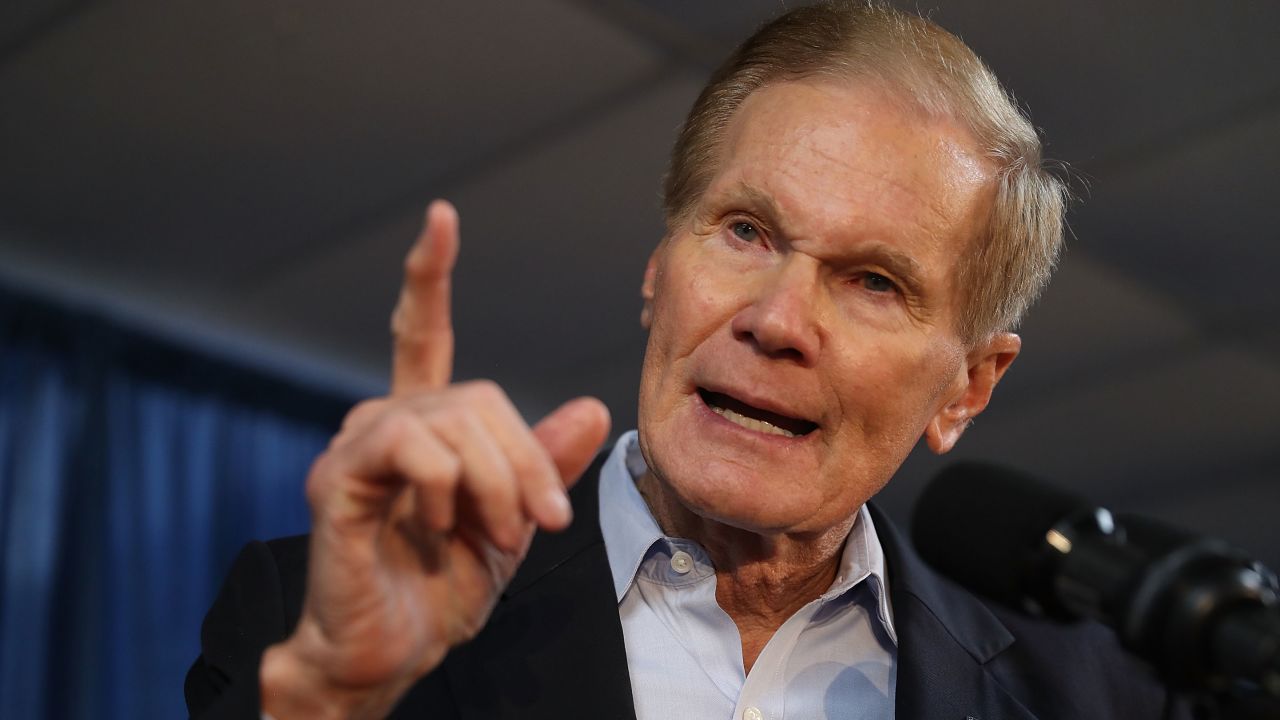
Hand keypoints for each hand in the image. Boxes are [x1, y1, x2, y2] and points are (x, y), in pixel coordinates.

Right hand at [260, 200, 610, 718]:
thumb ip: (543, 466)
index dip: (430, 277)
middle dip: (525, 462)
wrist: (390, 655)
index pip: (422, 335)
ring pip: (454, 420)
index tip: (441, 217)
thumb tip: (592, 406)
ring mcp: (354, 449)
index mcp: (421, 428)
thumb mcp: (512, 523)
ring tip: (494, 536)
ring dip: (495, 484)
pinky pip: (411, 446)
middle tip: (539, 523)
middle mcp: (382, 423)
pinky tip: (441, 525)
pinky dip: (447, 485)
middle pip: (478, 398)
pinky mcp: (339, 482)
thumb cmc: (440, 590)